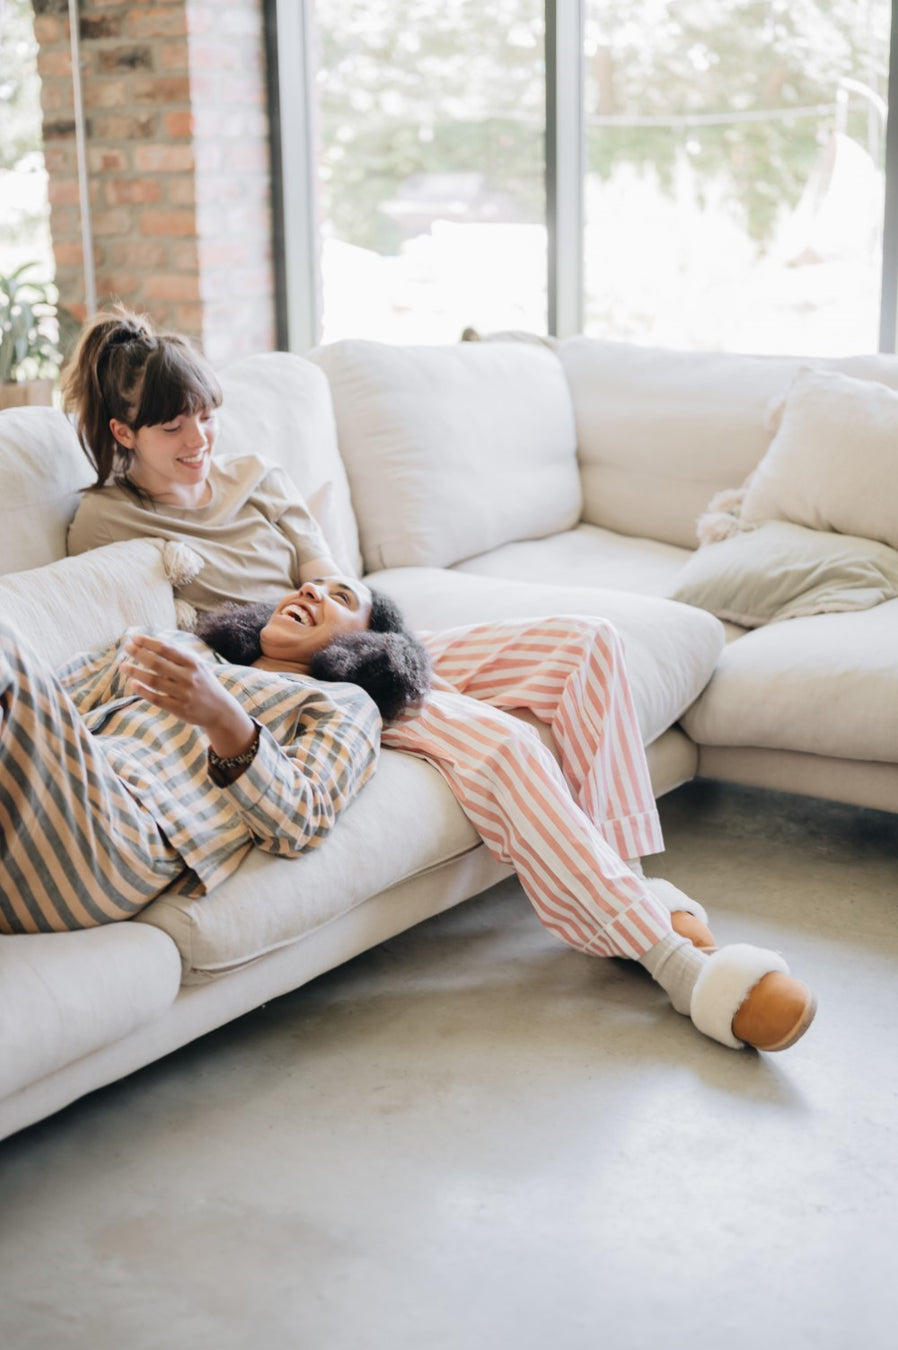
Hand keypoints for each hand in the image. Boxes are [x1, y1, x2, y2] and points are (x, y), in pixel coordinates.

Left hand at [122, 634, 255, 756]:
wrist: (220, 710)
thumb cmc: (202, 682)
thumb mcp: (197, 665)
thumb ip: (178, 654)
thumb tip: (152, 641)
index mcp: (193, 663)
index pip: (166, 649)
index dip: (148, 642)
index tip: (134, 637)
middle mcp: (189, 677)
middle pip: (157, 663)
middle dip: (139, 654)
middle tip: (126, 648)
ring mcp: (184, 694)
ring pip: (153, 681)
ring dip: (135, 672)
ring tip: (123, 666)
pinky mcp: (179, 709)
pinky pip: (156, 698)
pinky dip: (143, 691)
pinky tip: (133, 684)